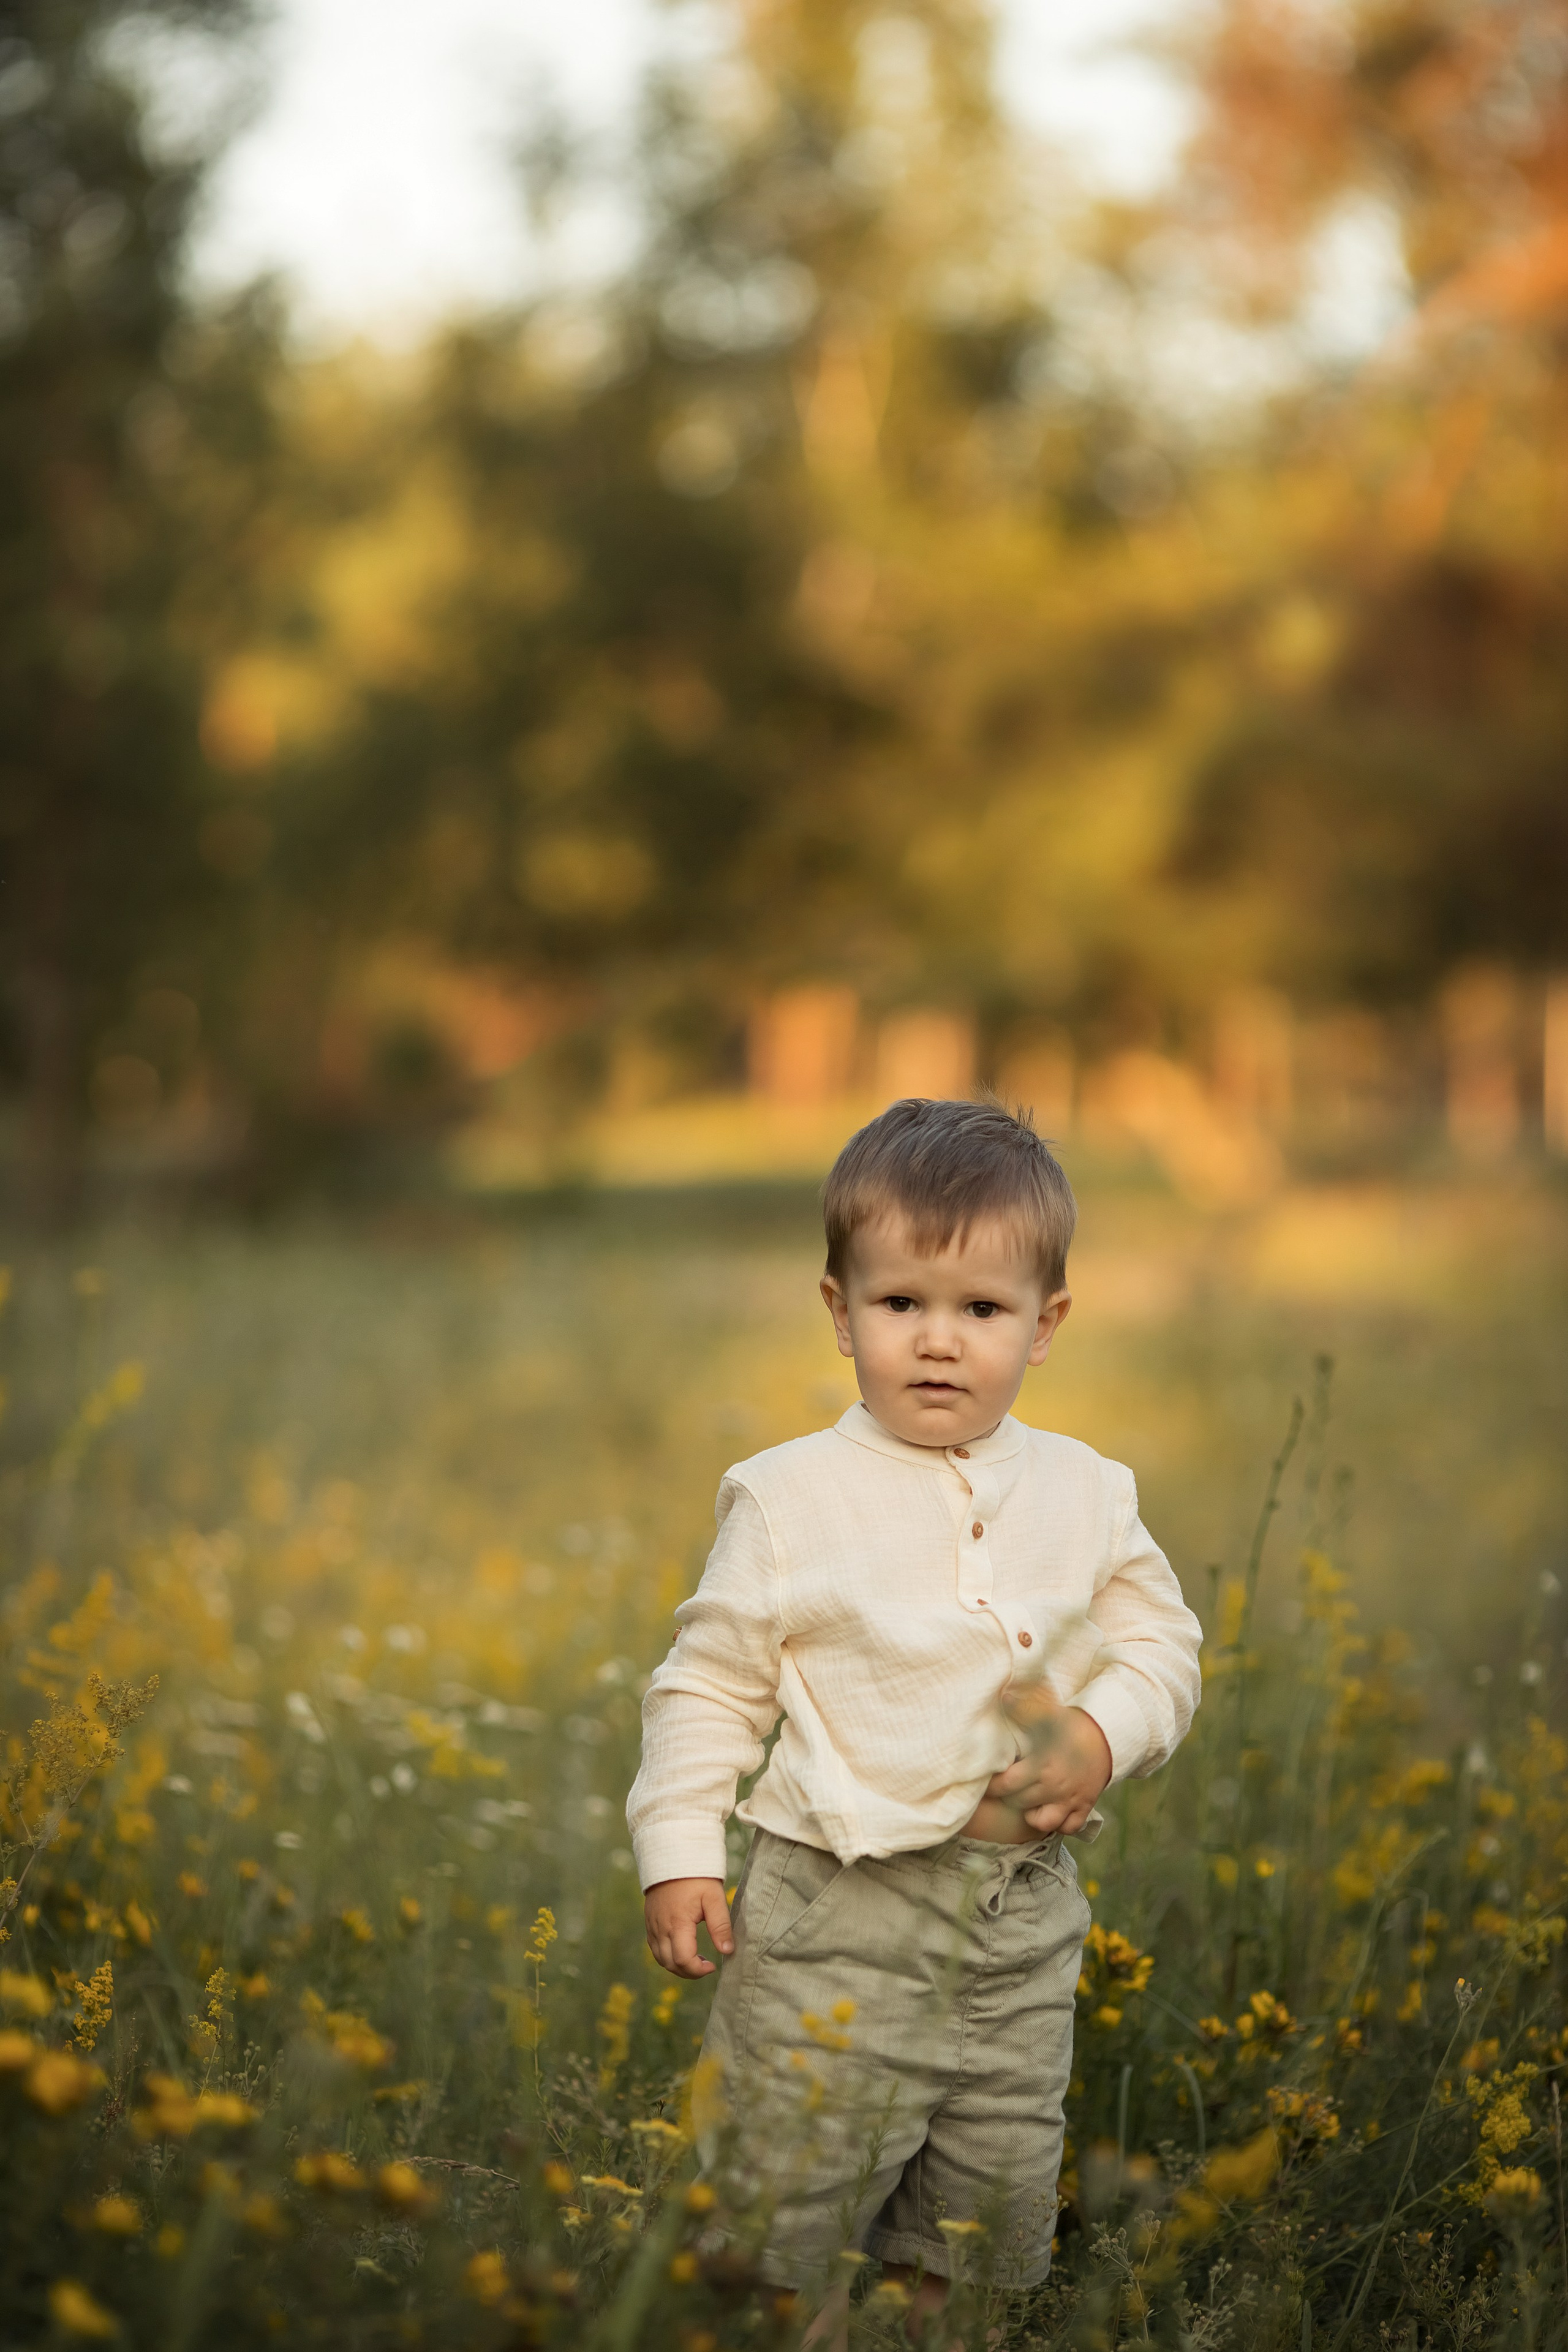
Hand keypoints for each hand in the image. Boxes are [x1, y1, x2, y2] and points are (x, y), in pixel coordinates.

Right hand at [644, 1877, 733, 1977]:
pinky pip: (654, 1948)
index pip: (683, 1960)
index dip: (698, 1970)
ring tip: (696, 1959)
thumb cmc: (696, 1876)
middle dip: (689, 1972)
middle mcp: (661, 1928)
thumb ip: (720, 1926)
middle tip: (706, 1965)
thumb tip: (727, 1951)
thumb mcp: (714, 1898)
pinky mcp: (649, 1921)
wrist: (673, 1856)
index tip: (712, 1965)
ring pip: (660, 1959)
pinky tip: (681, 1949)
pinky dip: (666, 1956)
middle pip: (670, 1964)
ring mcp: (652, 1925)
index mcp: (678, 1923)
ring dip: (677, 1966)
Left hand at [986, 1696, 1110, 1835]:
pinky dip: (1059, 1824)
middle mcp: (1054, 1786)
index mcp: (1041, 1765)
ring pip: (1043, 1822)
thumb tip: (1004, 1697)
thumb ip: (1023, 1708)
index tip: (989, 1781)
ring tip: (1028, 1803)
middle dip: (1009, 1797)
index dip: (993, 1786)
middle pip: (1019, 1803)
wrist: (1109, 1735)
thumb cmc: (1072, 1725)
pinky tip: (1052, 1811)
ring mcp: (1070, 1799)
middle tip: (1006, 1789)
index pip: (1006, 1785)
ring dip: (1032, 1816)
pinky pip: (1069, 1827)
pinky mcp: (1085, 1805)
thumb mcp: (1047, 1713)